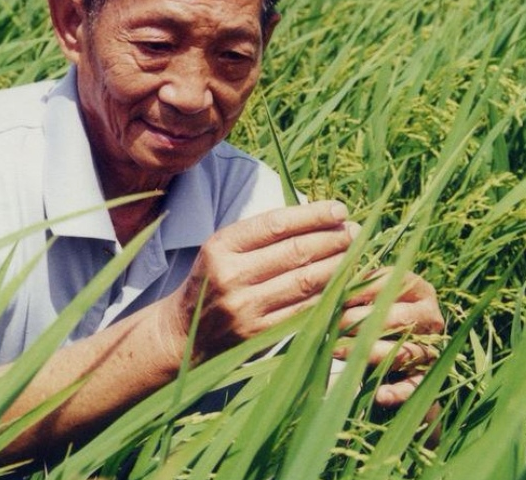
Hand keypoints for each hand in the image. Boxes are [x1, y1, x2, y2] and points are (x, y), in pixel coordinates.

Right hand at [163, 200, 355, 362]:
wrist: (187, 332)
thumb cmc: (214, 280)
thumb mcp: (225, 248)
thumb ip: (262, 234)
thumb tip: (315, 214)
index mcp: (221, 246)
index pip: (275, 224)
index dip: (313, 215)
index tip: (340, 210)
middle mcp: (231, 275)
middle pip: (295, 252)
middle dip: (332, 239)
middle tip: (355, 232)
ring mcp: (246, 307)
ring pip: (306, 282)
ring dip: (338, 266)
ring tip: (355, 254)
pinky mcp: (260, 333)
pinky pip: (305, 310)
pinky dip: (329, 295)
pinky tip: (344, 284)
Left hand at [336, 268, 444, 406]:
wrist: (386, 352)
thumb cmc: (367, 313)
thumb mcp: (362, 296)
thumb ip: (352, 287)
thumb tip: (332, 283)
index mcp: (416, 288)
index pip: (392, 283)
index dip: (362, 290)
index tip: (337, 296)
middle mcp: (429, 316)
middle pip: (399, 318)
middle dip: (361, 321)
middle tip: (333, 325)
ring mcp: (431, 347)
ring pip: (404, 351)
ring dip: (370, 353)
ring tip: (337, 351)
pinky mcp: (426, 376)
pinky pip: (415, 385)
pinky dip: (398, 391)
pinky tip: (380, 395)